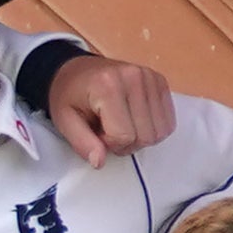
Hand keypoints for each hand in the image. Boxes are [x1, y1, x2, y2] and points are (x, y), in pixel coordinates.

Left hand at [42, 49, 175, 164]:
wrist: (76, 70)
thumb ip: (82, 143)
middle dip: (126, 143)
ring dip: (141, 137)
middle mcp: (134, 78)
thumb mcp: (64, 121)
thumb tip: (99, 162)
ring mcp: (151, 78)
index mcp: (108, 86)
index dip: (109, 144)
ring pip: (160, 131)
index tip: (96, 133)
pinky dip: (152, 128)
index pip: (124, 136)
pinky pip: (168, 121)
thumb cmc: (69, 96)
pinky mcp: (161, 82)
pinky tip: (134, 119)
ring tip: (121, 124)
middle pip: (146, 136)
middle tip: (108, 131)